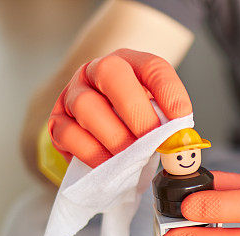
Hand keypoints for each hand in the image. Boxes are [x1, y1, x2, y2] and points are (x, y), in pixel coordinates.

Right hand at [48, 49, 190, 167]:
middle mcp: (98, 71)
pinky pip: (69, 134)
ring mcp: (73, 93)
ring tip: (132, 158)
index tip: (182, 120)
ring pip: (86, 105)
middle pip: (111, 73)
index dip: (169, 92)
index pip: (152, 66)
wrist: (105, 144)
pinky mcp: (57, 121)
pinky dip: (94, 154)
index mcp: (131, 65)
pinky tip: (110, 165)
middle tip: (153, 142)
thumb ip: (171, 131)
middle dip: (137, 113)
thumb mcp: (157, 121)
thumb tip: (182, 151)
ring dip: (115, 137)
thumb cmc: (136, 129)